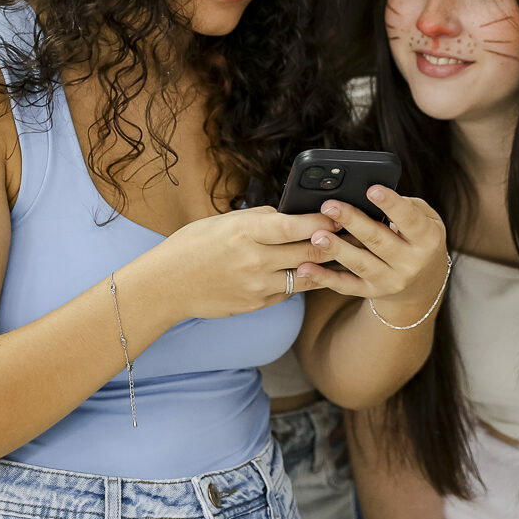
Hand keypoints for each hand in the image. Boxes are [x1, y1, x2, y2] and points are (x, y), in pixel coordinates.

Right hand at [149, 206, 336, 320]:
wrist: (166, 285)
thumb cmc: (193, 246)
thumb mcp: (224, 221)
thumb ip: (260, 219)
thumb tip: (291, 214)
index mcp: (245, 231)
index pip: (295, 225)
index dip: (322, 220)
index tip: (339, 214)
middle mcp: (254, 260)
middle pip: (308, 250)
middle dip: (332, 242)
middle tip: (351, 233)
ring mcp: (257, 285)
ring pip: (306, 275)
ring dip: (323, 264)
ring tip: (339, 254)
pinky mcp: (257, 304)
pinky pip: (289, 291)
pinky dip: (299, 280)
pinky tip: (307, 271)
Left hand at [294, 186, 448, 317]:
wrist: (423, 283)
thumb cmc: (418, 238)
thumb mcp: (427, 220)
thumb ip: (408, 206)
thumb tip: (376, 193)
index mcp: (427, 239)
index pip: (410, 220)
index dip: (391, 204)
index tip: (372, 189)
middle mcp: (411, 263)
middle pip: (378, 240)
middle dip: (353, 221)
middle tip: (330, 206)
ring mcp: (391, 280)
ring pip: (361, 264)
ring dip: (337, 249)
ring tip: (317, 235)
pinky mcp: (372, 292)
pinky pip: (346, 285)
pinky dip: (325, 278)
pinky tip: (307, 267)